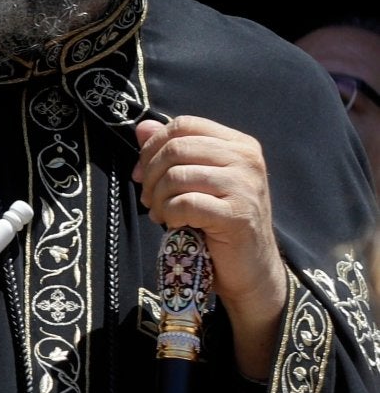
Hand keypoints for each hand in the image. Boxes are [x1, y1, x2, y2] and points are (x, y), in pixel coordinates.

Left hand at [132, 115, 289, 376]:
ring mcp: (245, 186)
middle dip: (150, 175)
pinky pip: (184, 203)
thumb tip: (142, 127)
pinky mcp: (237, 214)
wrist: (250, 267)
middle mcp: (247, 159)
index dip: (153, 146)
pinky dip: (170, 214)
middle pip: (176, 148)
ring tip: (161, 214)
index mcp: (239, 144)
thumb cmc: (219, 221)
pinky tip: (175, 224)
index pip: (184, 125)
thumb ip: (170, 152)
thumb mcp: (195, 181)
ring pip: (176, 175)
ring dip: (158, 198)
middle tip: (149, 199)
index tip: (141, 173)